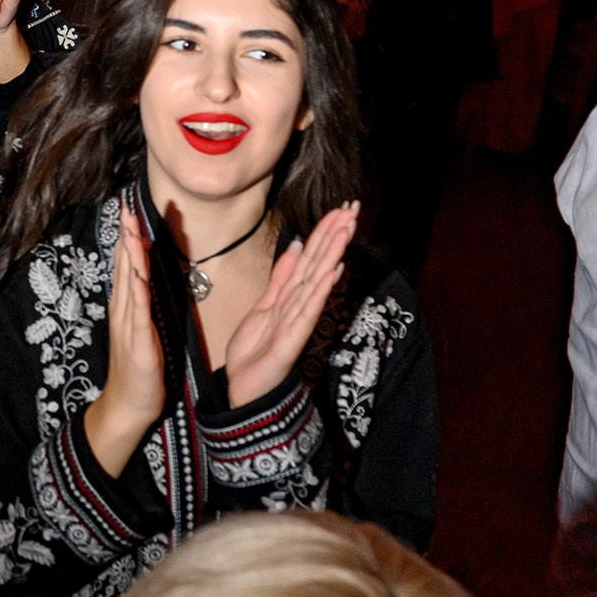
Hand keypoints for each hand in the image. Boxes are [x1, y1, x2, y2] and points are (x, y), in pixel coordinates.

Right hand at [80, 206, 168, 474]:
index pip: (128, 267)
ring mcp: (130, 328)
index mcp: (128, 308)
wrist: (127, 405)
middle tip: (127, 210)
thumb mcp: (142, 330)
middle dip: (127, 239)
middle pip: (125, 269)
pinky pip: (139, 316)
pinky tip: (139, 278)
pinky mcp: (139, 345)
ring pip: (130, 286)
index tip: (130, 212)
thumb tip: (144, 278)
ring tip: (131, 233)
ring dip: (130, 259)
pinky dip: (138, 295)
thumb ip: (142, 304)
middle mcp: (125, 312)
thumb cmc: (138, 370)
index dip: (129, 239)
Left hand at [221, 203, 357, 407]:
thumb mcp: (264, 305)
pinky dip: (319, 291)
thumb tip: (297, 246)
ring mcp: (298, 322)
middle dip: (334, 236)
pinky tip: (331, 273)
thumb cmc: (256, 351)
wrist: (244, 388)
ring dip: (331, 255)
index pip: (311, 258)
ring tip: (346, 230)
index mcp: (291, 296)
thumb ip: (281, 277)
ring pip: (316, 282)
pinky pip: (307, 312)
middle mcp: (300, 305)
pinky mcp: (292, 341)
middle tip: (353, 209)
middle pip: (318, 264)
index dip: (324, 233)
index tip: (341, 209)